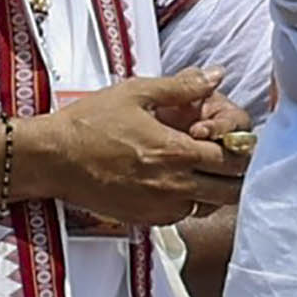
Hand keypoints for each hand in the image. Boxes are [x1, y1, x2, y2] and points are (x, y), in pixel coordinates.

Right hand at [1, 69, 254, 235]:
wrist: (55, 158)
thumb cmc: (91, 122)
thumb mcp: (137, 93)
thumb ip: (182, 87)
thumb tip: (216, 76)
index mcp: (176, 152)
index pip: (232, 159)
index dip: (241, 148)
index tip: (234, 137)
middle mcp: (175, 186)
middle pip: (230, 189)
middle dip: (235, 172)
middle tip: (227, 155)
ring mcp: (162, 208)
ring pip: (210, 205)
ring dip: (214, 188)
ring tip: (202, 167)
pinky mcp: (148, 220)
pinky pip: (184, 215)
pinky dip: (190, 200)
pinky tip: (177, 180)